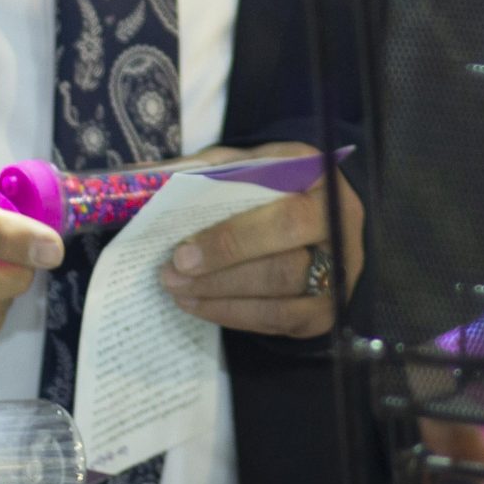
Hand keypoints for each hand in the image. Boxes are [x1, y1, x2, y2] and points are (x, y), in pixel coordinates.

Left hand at [159, 142, 364, 337]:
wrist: (322, 207)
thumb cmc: (279, 182)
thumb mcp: (250, 161)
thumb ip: (205, 170)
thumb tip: (141, 178)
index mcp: (324, 185)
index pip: (284, 221)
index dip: (232, 241)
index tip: (183, 252)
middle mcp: (342, 233)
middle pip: (282, 269)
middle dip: (220, 277)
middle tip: (172, 276)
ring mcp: (340, 277)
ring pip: (280, 302)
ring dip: (222, 301)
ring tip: (178, 293)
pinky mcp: (326, 311)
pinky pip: (279, 322)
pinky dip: (236, 316)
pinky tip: (202, 306)